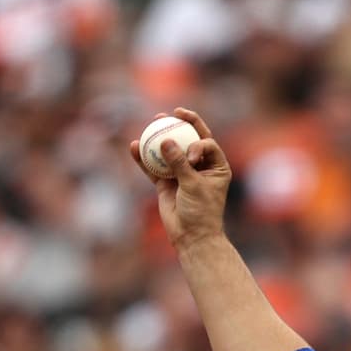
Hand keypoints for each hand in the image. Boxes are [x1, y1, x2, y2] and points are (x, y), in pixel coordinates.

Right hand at [129, 107, 231, 250]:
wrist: (192, 236)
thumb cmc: (201, 211)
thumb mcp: (193, 185)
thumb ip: (179, 163)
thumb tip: (165, 140)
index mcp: (216, 166)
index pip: (207, 144)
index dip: (197, 143)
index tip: (190, 157)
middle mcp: (200, 167)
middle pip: (189, 140)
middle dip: (181, 125)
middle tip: (171, 113)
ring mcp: (182, 174)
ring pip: (170, 151)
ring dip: (161, 136)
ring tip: (152, 122)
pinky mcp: (166, 183)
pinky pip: (154, 167)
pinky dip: (144, 158)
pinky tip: (134, 146)